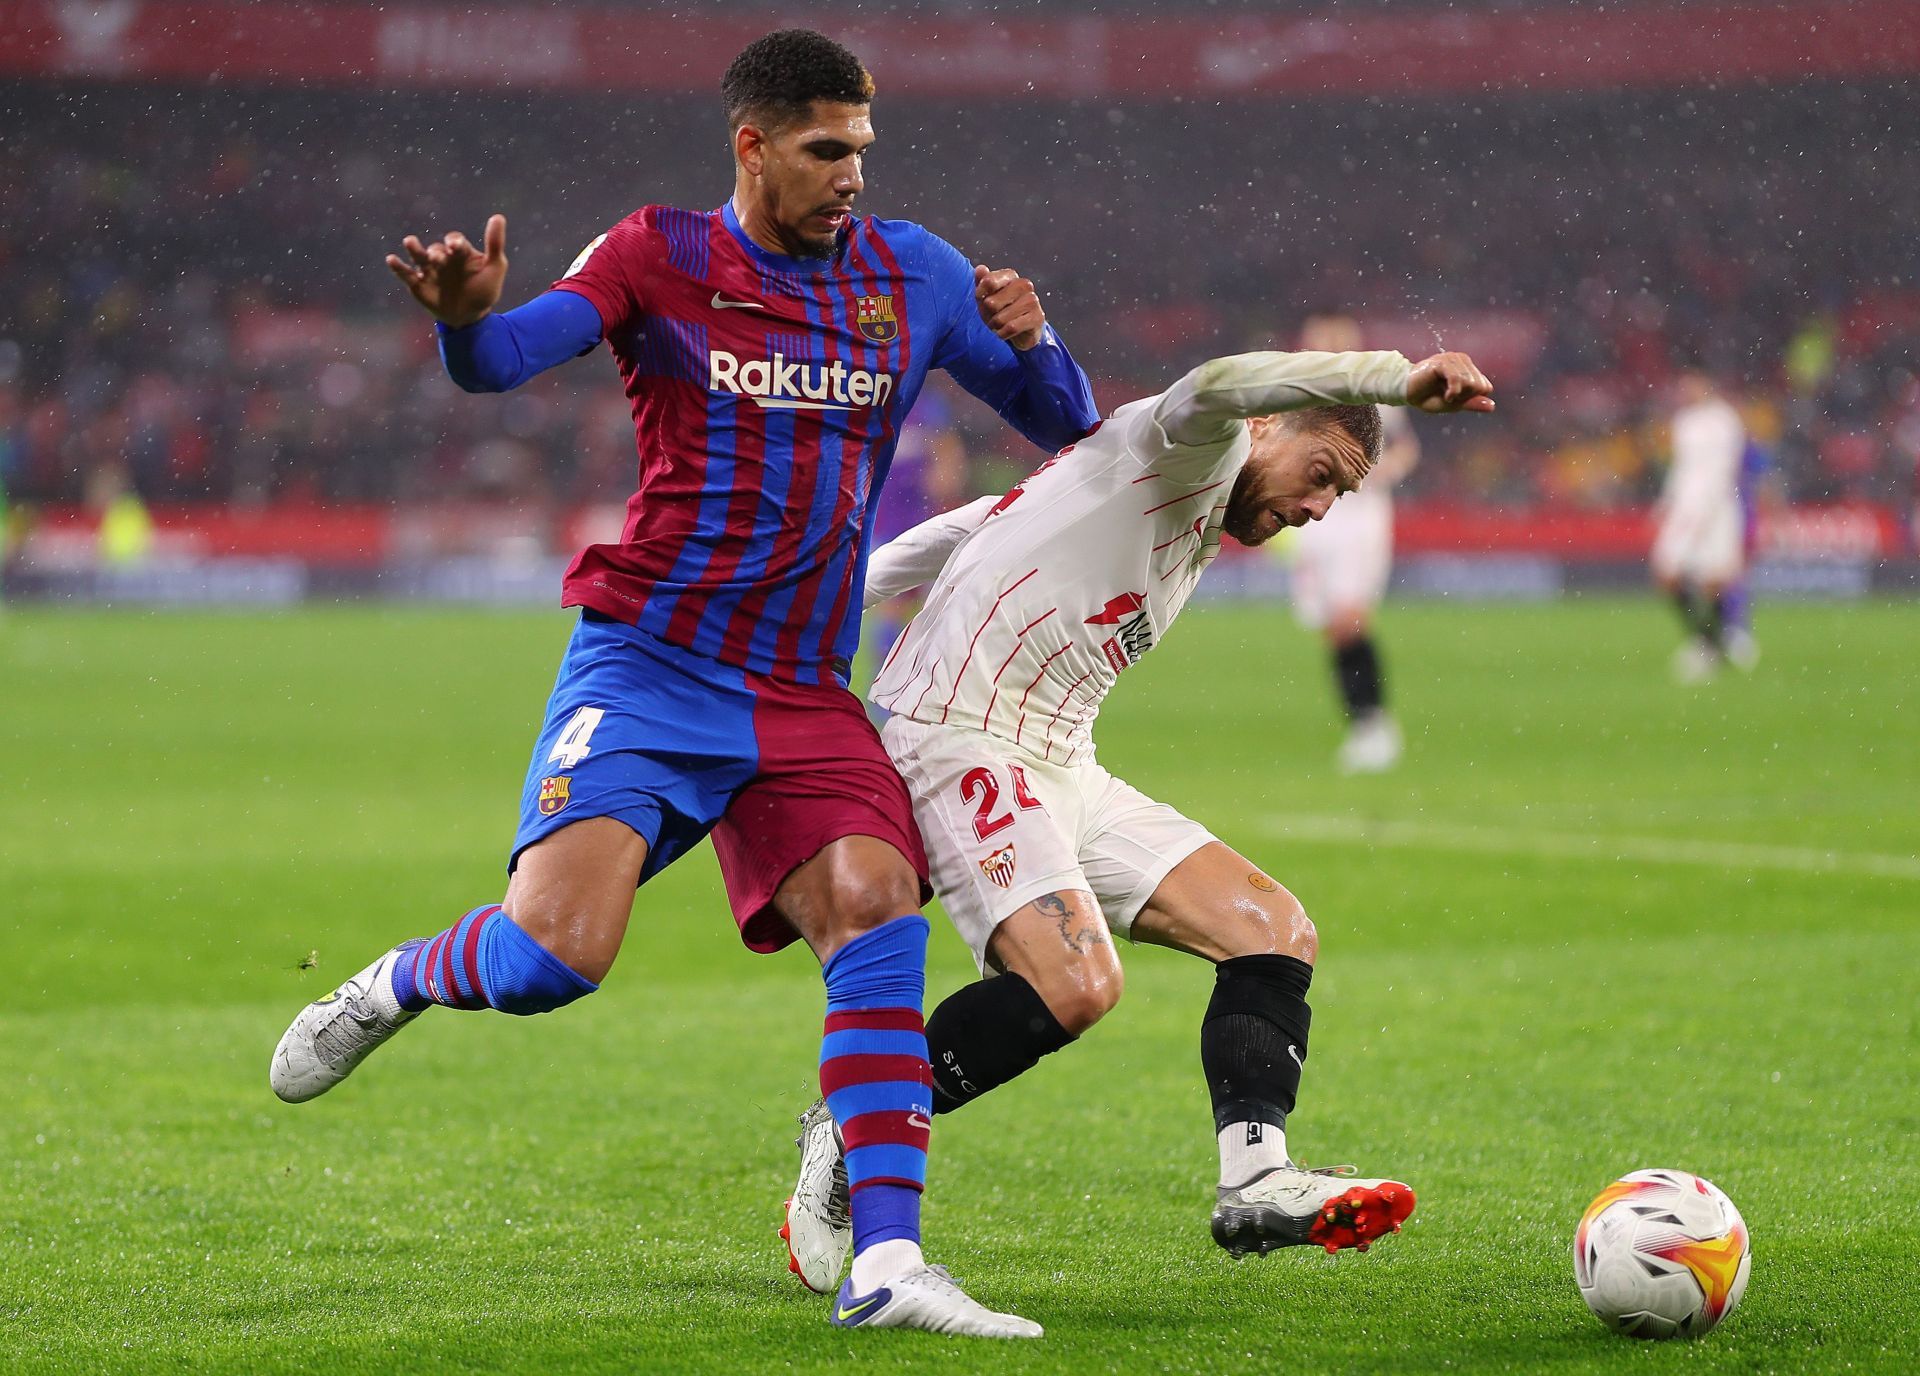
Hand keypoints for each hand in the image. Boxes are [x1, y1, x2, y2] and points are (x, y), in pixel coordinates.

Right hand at [386, 214, 508, 327]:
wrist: (469, 316)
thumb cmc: (484, 290)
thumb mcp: (495, 268)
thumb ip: (495, 244)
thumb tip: (498, 217)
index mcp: (460, 252)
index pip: (455, 240)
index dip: (454, 241)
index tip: (455, 246)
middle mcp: (442, 257)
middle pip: (436, 249)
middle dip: (437, 253)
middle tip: (438, 259)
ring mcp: (428, 270)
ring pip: (418, 255)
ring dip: (414, 248)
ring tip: (410, 242)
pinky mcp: (417, 284)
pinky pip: (405, 273)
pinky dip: (398, 266)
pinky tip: (391, 259)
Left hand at [974, 264, 1047, 350]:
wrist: (1022, 332)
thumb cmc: (1002, 311)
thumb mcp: (987, 297)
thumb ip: (982, 282)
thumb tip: (981, 269)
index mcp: (1011, 276)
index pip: (989, 282)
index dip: (979, 295)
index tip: (980, 299)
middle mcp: (1024, 284)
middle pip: (991, 303)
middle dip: (988, 315)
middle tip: (994, 316)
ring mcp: (1033, 300)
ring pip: (1001, 318)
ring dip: (996, 326)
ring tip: (1000, 325)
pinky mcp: (1038, 317)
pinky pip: (1012, 327)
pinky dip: (1003, 334)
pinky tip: (1004, 333)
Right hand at [1406, 351, 1494, 412]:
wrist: (1405, 392)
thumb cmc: (1428, 397)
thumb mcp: (1454, 404)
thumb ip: (1472, 403)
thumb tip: (1492, 406)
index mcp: (1468, 368)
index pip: (1485, 387)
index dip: (1471, 398)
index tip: (1454, 397)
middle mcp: (1463, 360)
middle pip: (1479, 386)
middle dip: (1464, 397)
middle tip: (1446, 394)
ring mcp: (1453, 358)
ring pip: (1469, 383)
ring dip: (1456, 395)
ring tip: (1442, 392)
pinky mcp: (1442, 362)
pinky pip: (1457, 379)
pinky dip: (1453, 392)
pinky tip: (1446, 395)